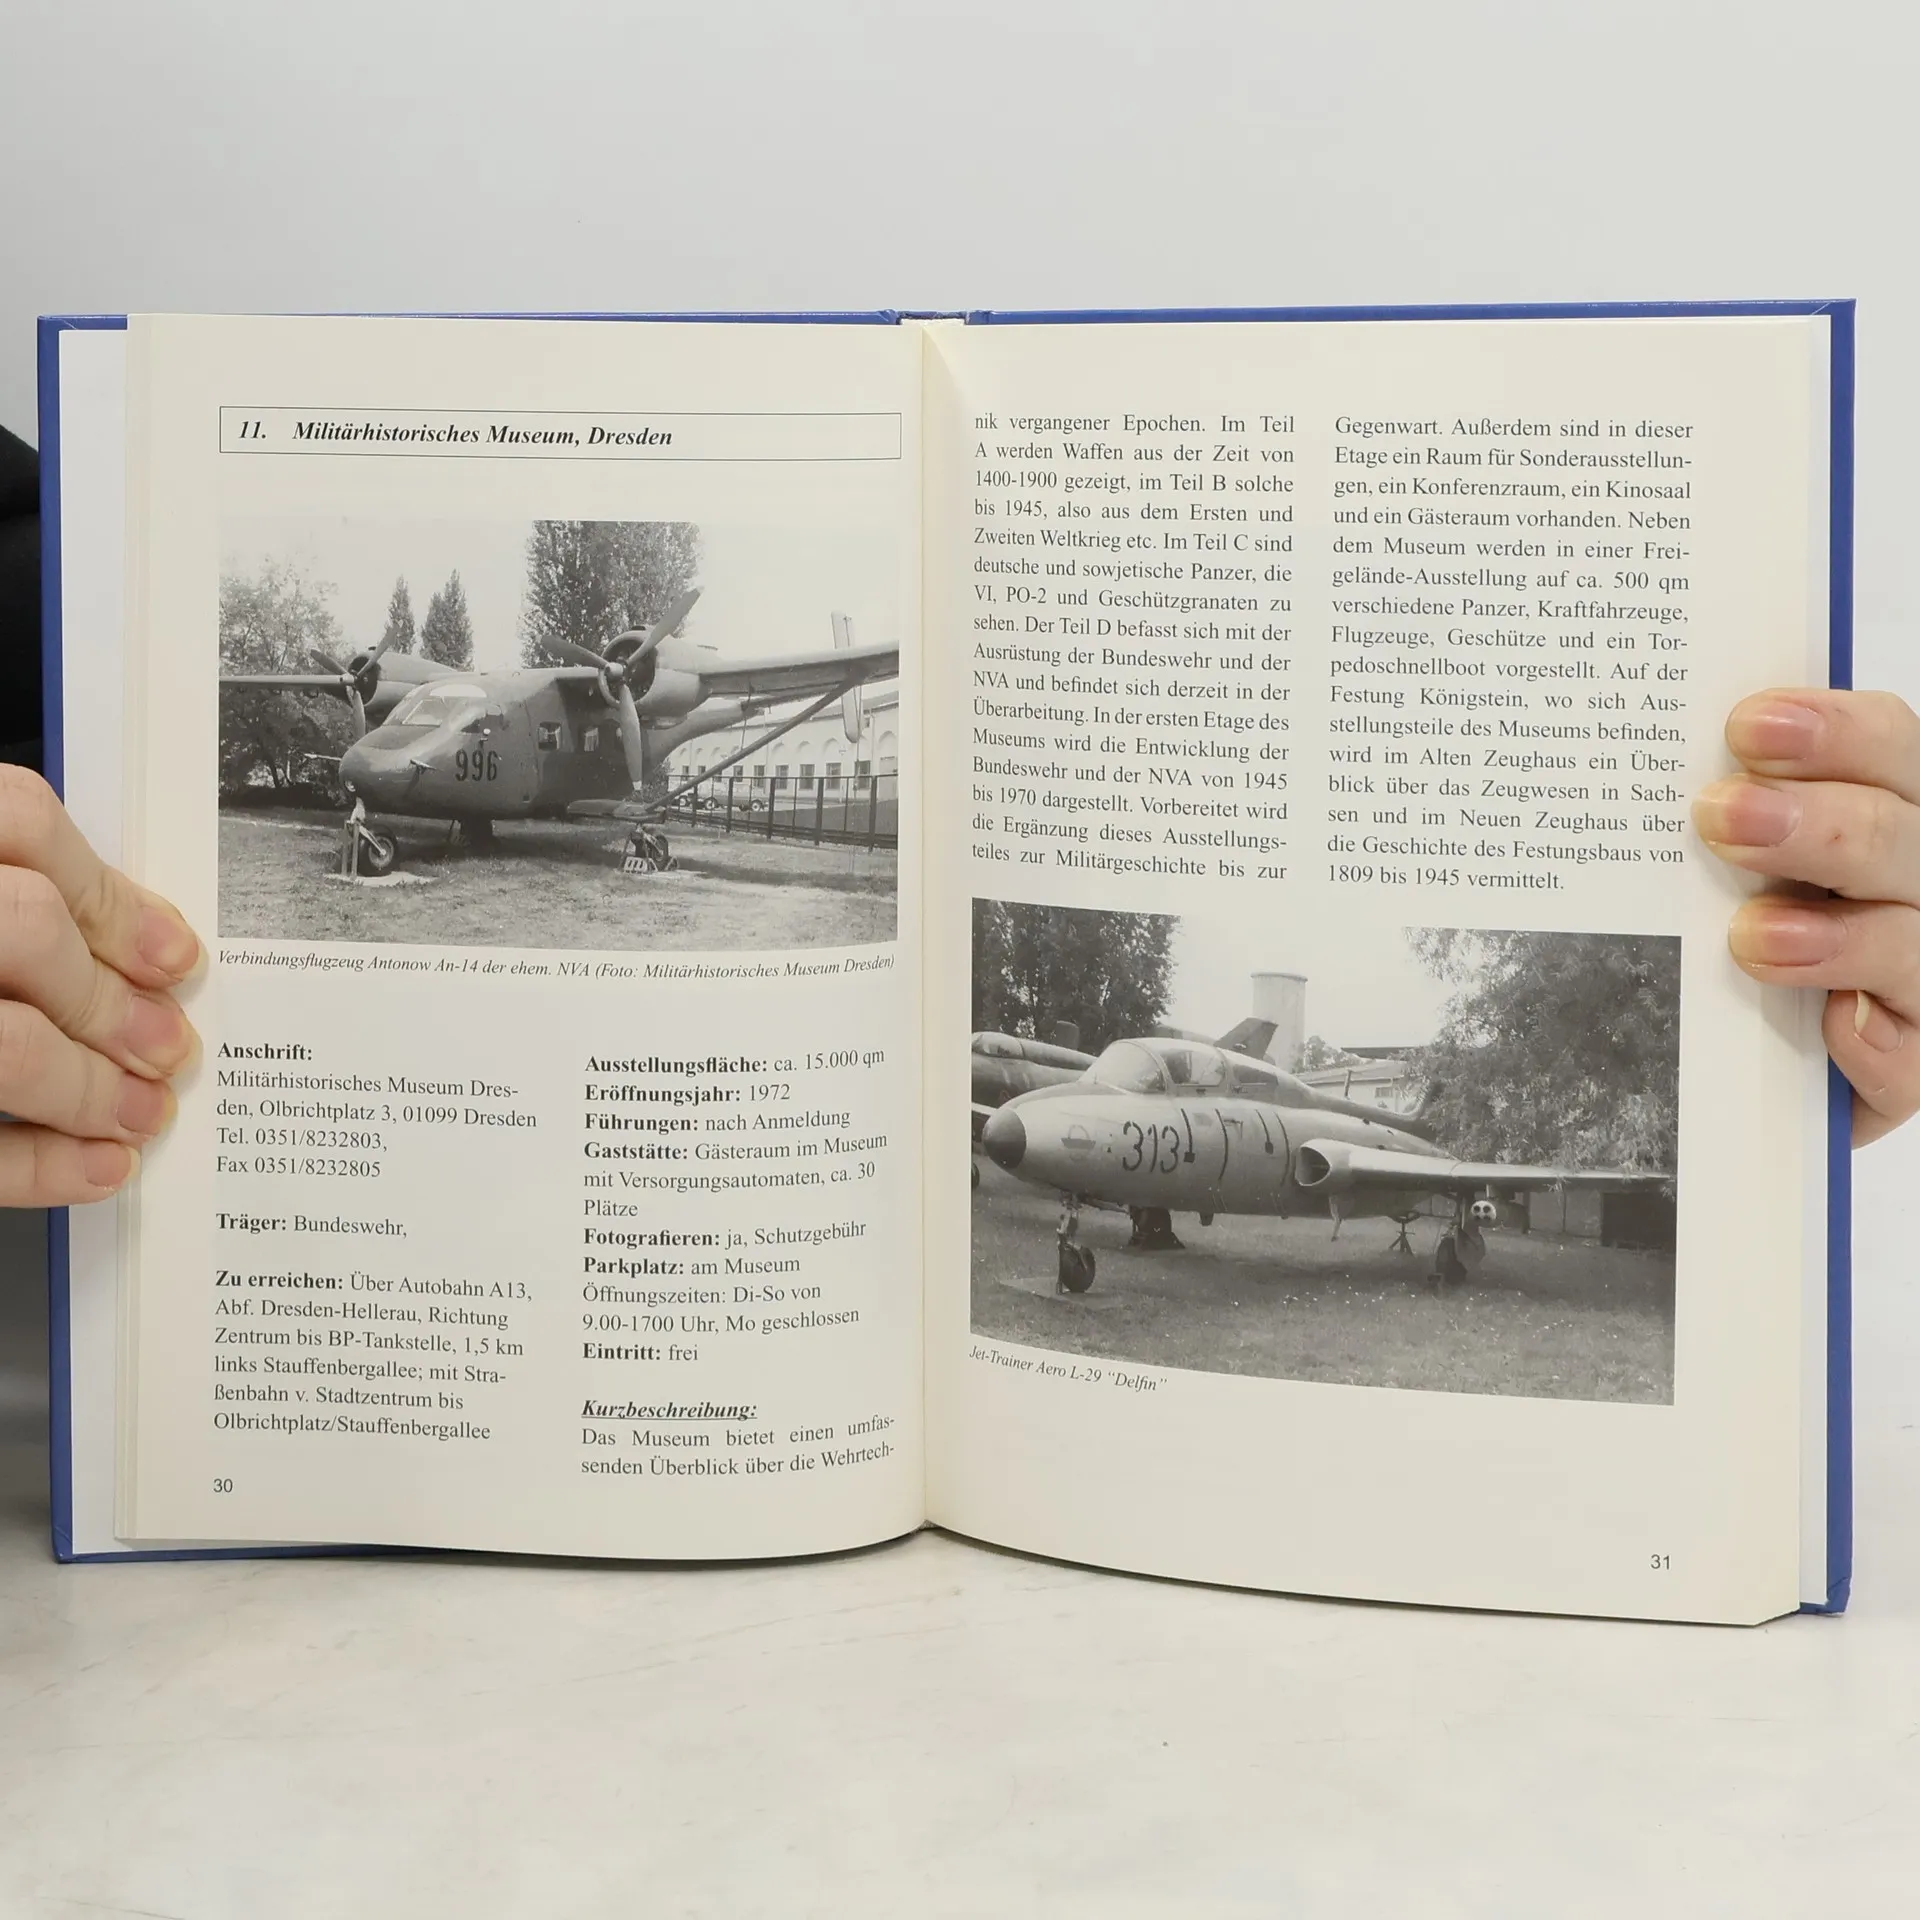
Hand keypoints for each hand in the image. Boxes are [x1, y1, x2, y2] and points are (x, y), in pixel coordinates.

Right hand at [0, 767, 198, 1202]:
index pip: (14, 822)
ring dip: (89, 1087)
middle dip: (111, 1001)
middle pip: (25, 929)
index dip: (108, 896)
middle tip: (165, 1046)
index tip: (170, 954)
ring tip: (136, 1111)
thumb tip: (130, 945)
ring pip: (7, 1042)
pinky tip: (93, 1170)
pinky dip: (38, 1164)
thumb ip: (0, 895)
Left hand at [1695, 690, 1919, 1144]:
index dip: (1832, 732)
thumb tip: (1663, 770)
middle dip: (1815, 824)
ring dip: (1836, 937)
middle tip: (1722, 816)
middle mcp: (1916, 884)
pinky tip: (1834, 1026)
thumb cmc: (1738, 926)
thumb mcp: (1728, 860)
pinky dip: (1873, 1041)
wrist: (1744, 1061)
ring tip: (1754, 934)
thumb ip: (1725, 814)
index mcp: (1885, 811)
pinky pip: (1909, 1058)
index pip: (1888, 745)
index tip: (1747, 726)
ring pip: (1910, 943)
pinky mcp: (1912, 1062)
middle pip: (1896, 837)